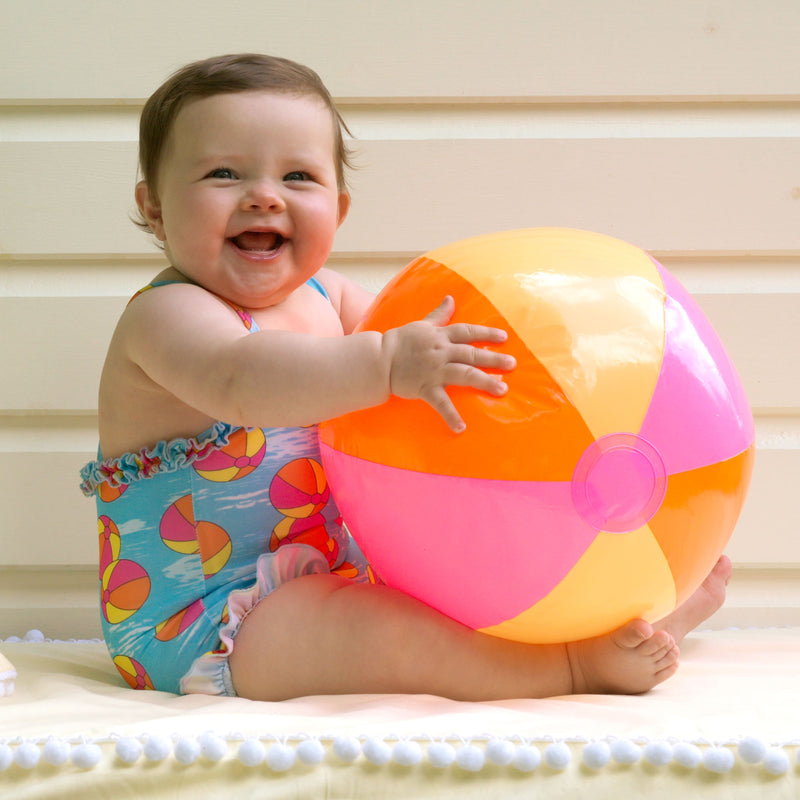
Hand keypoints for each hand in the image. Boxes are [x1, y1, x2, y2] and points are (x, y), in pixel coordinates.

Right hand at [381, 296, 515, 432]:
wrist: (379, 360)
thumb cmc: (401, 341)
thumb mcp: (422, 324)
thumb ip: (439, 314)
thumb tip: (451, 298)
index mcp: (441, 336)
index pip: (468, 332)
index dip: (486, 334)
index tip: (504, 337)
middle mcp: (441, 352)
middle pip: (471, 354)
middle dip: (493, 359)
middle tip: (512, 364)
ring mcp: (434, 371)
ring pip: (463, 375)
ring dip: (484, 382)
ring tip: (502, 389)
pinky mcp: (425, 388)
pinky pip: (440, 403)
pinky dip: (451, 416)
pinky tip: (461, 427)